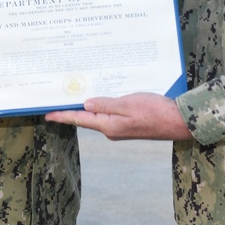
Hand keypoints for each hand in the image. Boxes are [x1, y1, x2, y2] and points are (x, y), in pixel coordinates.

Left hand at [46, 92, 192, 140]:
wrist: (178, 122)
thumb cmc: (155, 112)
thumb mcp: (128, 104)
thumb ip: (105, 105)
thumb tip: (85, 105)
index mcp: (108, 126)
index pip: (79, 120)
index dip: (62, 116)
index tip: (46, 115)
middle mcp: (111, 129)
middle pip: (86, 118)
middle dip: (72, 109)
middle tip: (58, 98)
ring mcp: (120, 128)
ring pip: (99, 115)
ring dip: (88, 106)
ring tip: (75, 94)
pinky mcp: (129, 124)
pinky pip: (110, 113)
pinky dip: (102, 105)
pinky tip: (101, 96)